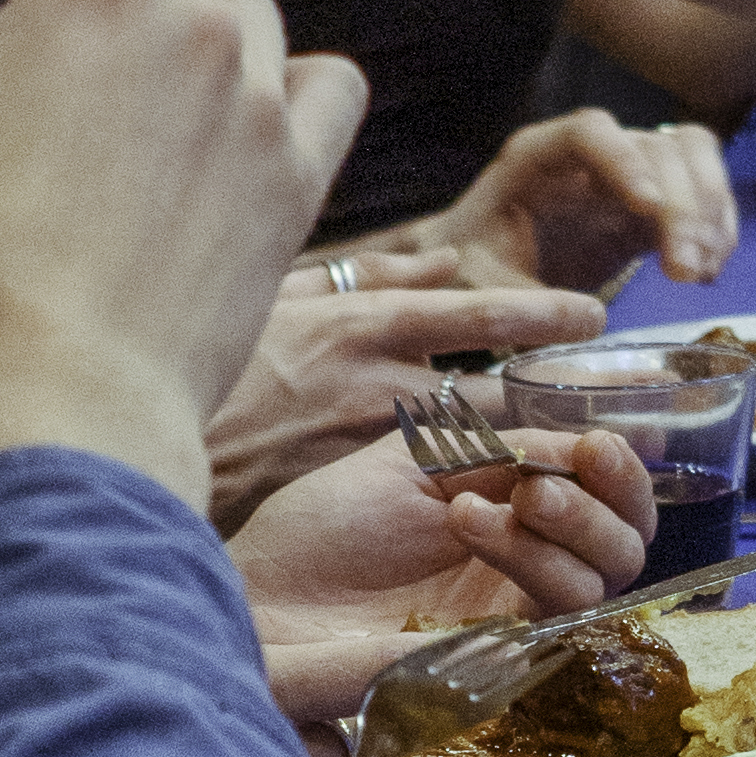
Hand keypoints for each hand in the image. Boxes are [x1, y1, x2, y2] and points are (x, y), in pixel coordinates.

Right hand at [0, 0, 359, 495]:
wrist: (63, 413)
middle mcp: (195, 20)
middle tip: (58, 24)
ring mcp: (258, 100)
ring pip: (246, 11)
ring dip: (196, 25)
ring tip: (133, 83)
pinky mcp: (300, 180)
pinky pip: (324, 87)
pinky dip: (288, 85)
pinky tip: (244, 116)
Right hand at [199, 251, 600, 513]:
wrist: (130, 432)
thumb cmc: (212, 361)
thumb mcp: (286, 293)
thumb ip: (371, 277)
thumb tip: (444, 260)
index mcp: (360, 320)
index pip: (474, 312)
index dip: (542, 314)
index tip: (594, 316)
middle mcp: (371, 375)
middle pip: (493, 386)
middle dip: (559, 391)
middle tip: (625, 402)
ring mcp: (359, 436)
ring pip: (469, 438)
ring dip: (530, 440)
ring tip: (595, 448)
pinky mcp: (342, 485)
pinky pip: (424, 485)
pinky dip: (473, 486)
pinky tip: (517, 496)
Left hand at [216, 421, 654, 624]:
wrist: (262, 589)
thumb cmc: (325, 525)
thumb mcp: (417, 461)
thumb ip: (499, 447)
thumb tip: (581, 435)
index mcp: (520, 515)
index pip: (612, 500)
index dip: (621, 469)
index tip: (592, 444)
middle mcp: (530, 566)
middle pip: (629, 544)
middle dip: (607, 499)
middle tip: (542, 479)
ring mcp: (514, 612)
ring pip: (603, 579)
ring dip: (566, 526)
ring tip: (480, 501)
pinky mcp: (495, 654)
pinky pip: (557, 617)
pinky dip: (531, 560)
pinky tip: (469, 522)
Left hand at [419, 106, 736, 296]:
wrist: (482, 268)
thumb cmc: (473, 267)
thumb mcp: (480, 286)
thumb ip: (522, 300)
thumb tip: (592, 320)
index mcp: (538, 155)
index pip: (589, 132)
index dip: (624, 161)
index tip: (647, 208)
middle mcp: (591, 151)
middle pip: (656, 146)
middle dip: (683, 205)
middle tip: (686, 270)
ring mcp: (630, 170)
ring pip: (692, 159)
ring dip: (709, 213)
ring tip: (699, 275)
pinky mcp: (654, 202)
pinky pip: (703, 195)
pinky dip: (716, 229)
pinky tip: (706, 273)